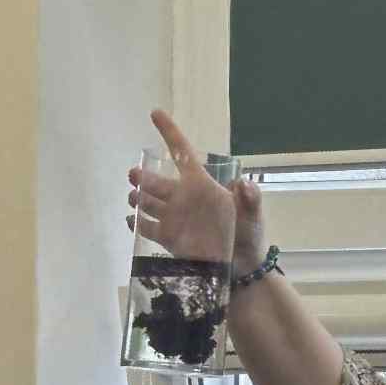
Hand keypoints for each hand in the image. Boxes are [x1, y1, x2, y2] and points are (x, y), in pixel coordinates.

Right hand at [128, 109, 267, 274]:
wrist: (243, 270)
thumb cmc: (250, 236)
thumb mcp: (254, 215)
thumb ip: (250, 199)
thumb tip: (244, 183)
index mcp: (203, 185)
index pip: (183, 154)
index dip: (170, 133)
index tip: (155, 114)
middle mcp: (185, 198)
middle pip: (159, 182)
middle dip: (144, 177)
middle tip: (134, 175)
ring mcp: (176, 218)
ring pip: (150, 202)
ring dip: (139, 198)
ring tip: (133, 199)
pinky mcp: (170, 239)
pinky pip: (149, 228)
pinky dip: (138, 223)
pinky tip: (131, 220)